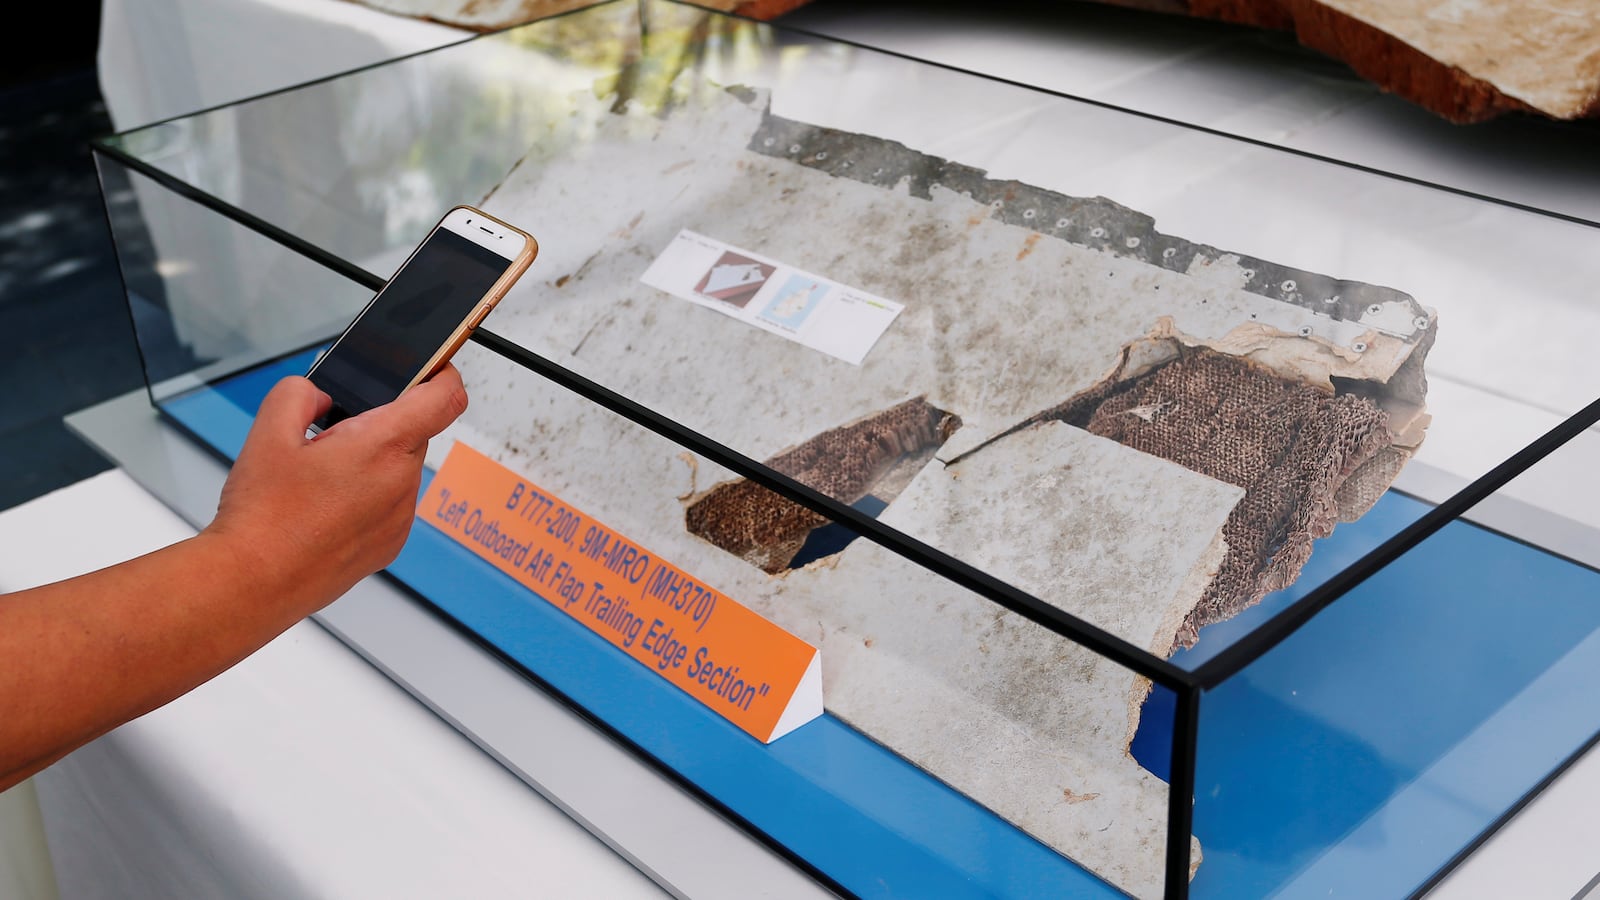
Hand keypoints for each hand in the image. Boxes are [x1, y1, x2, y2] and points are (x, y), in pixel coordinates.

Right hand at [206, 365, 468, 608]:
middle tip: (334, 433)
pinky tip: (326, 507)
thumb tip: (321, 394)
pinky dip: (368, 496)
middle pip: (414, 432)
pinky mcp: (390, 545)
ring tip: (321, 478)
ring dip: (372, 462)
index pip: (445, 397)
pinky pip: (392, 504)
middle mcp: (401, 483)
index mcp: (381, 446)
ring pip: (399, 469)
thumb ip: (300, 393)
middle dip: (381, 424)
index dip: (444, 373)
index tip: (434, 366)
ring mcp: (400, 518)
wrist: (253, 583)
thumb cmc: (262, 518)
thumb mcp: (268, 432)